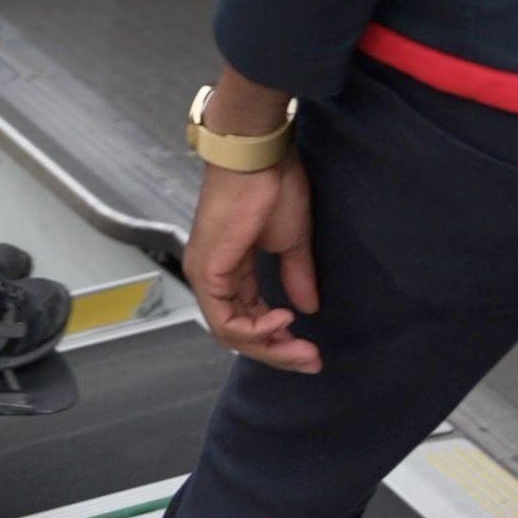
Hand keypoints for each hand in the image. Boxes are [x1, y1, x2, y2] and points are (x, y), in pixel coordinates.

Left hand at [186, 139, 319, 374]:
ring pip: (231, 333)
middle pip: (238, 333)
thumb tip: (308, 306)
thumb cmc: (272, 185)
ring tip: (302, 348)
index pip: (248, 318)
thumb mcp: (291, 240)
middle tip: (311, 361)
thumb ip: (296, 275)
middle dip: (278, 352)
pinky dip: (256, 329)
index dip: (278, 339)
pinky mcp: (208, 272)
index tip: (311, 349)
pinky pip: (227, 319)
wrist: (258, 157)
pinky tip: (284, 320)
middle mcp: (211, 276)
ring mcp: (206, 275)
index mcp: (229, 268)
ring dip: (270, 346)